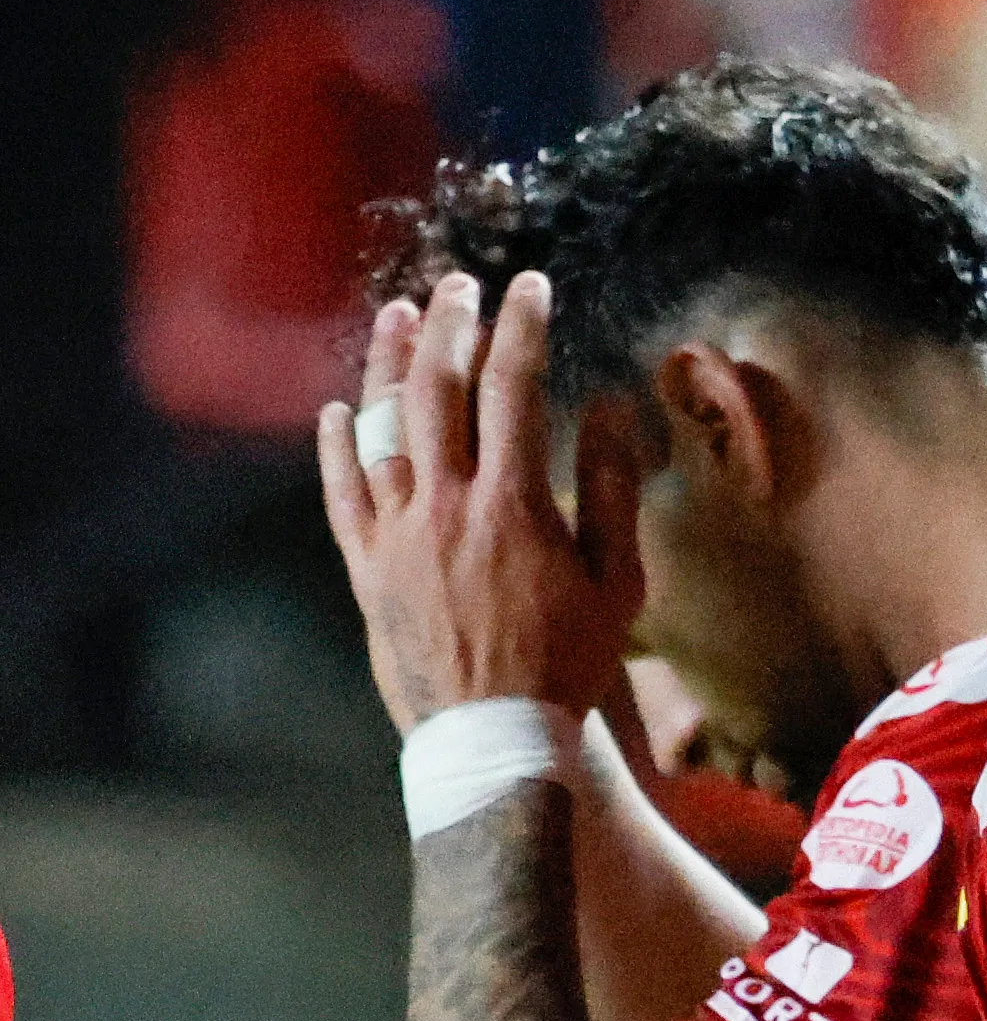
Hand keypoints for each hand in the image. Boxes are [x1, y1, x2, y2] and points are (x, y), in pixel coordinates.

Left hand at [317, 270, 644, 732]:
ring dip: (392, 363)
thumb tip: (610, 408)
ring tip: (402, 316)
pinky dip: (336, 444)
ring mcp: (397, 533)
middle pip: (440, 388)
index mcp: (514, 505)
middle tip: (463, 284)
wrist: (494, 735)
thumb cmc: (569, 663)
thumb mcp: (617, 581)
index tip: (533, 288)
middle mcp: (446, 505)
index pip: (515, 387)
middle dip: (452, 324)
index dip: (523, 327)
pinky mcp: (366, 566)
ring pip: (382, 426)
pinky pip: (341, 491)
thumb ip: (612, 489)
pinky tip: (339, 409)